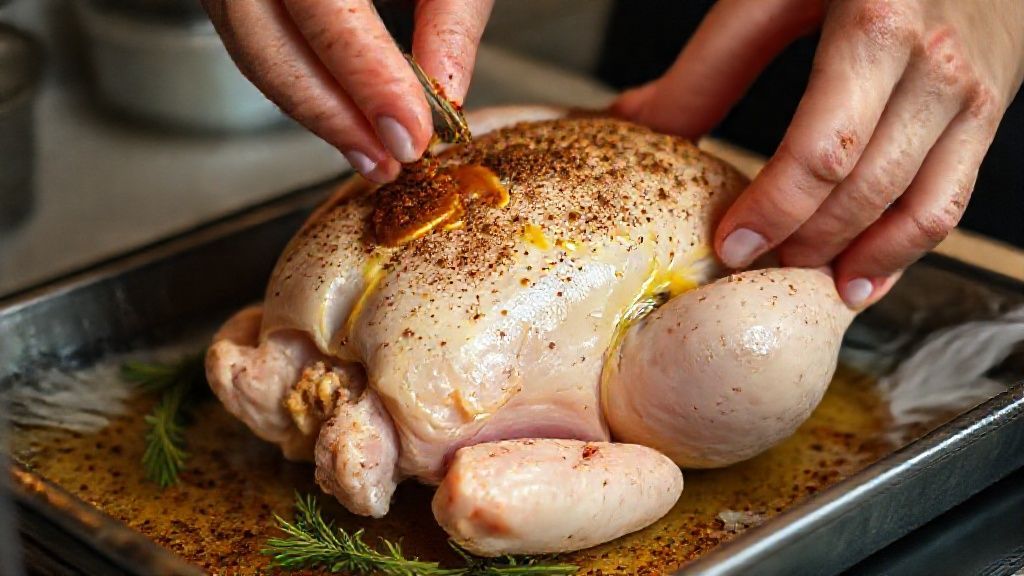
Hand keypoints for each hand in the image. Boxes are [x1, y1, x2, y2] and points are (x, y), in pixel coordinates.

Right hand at [202, 0, 493, 182]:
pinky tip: (342, 118)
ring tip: (372, 154)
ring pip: (250, 49)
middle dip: (329, 113)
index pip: (324, 6)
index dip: (366, 77)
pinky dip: (299, 85)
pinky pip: (251, 41)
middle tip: (388, 160)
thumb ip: (451, 13)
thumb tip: (446, 96)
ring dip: (313, 112)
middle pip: (264, 39)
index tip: (410, 133)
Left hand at [614, 0, 1023, 307]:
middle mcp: (934, 64)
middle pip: (866, 189)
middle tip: (758, 272)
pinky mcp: (991, 108)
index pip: (822, 151)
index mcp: (875, 25)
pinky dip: (908, 248)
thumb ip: (712, 65)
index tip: (731, 245)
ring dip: (861, 262)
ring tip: (811, 288)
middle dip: (807, 244)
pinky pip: (954, 199)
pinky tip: (866, 273)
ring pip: (920, 208)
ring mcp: (973, 90)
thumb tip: (638, 121)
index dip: (773, 209)